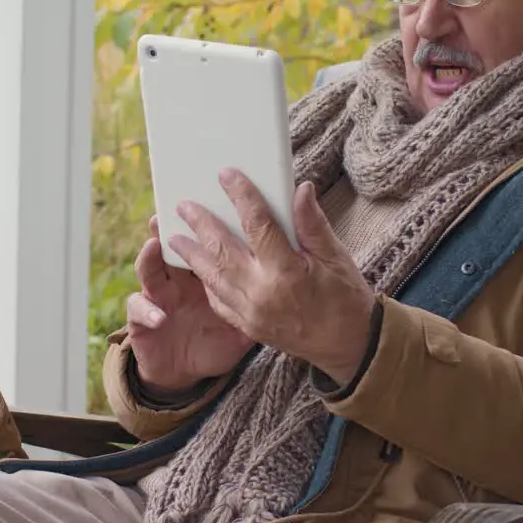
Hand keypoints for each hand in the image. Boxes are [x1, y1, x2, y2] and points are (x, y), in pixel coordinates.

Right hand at [126, 216, 253, 394]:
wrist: (186, 371)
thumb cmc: (217, 339)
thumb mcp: (243, 317)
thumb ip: (258, 292)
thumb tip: (289, 264)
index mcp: (202, 272)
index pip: (202, 243)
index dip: (202, 224)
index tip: (205, 204)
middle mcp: (176, 280)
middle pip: (170, 247)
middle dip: (168, 227)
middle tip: (167, 211)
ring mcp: (157, 298)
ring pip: (148, 272)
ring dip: (148, 258)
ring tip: (154, 246)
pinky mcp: (142, 323)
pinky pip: (139, 311)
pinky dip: (147, 311)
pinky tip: (159, 316)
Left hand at [169, 168, 375, 384]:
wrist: (348, 346)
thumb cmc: (346, 298)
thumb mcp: (336, 257)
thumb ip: (312, 224)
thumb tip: (300, 190)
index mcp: (287, 271)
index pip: (258, 224)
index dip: (242, 196)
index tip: (227, 175)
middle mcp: (262, 292)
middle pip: (223, 250)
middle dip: (201, 225)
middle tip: (184, 205)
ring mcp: (251, 313)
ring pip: (213, 277)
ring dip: (192, 254)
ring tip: (174, 236)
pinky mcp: (248, 326)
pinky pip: (218, 301)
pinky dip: (206, 282)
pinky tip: (198, 268)